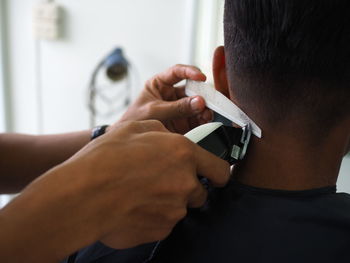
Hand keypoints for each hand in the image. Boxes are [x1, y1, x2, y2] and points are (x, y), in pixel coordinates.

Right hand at [0, 120, 229, 261]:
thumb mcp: (134, 128)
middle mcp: (185, 183)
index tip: (212, 174)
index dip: (218, 172)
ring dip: (168, 200)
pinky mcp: (161, 229)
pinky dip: (155, 216)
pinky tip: (134, 207)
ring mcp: (175, 209)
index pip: (221, 170)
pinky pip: (165, 222)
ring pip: (180, 206)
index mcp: (183, 154)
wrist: (83, 195)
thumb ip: (161, 132)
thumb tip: (168, 138)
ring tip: (141, 193)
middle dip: (186, 186)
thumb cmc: (105, 159)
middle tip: (160, 181)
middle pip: (199, 191)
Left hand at [118, 64, 212, 133]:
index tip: (201, 77)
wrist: (131, 143)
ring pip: (197, 103)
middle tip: (207, 99)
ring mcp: (179, 108)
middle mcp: (171, 95)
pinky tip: (205, 120)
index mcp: (160, 84)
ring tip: (206, 113)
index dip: (190, 72)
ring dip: (204, 107)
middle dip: (201, 93)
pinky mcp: (184, 121)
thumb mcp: (154, 112)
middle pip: (191, 89)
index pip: (177, 72)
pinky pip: (197, 117)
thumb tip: (199, 102)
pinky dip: (203, 118)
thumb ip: (176, 107)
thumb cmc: (136, 121)